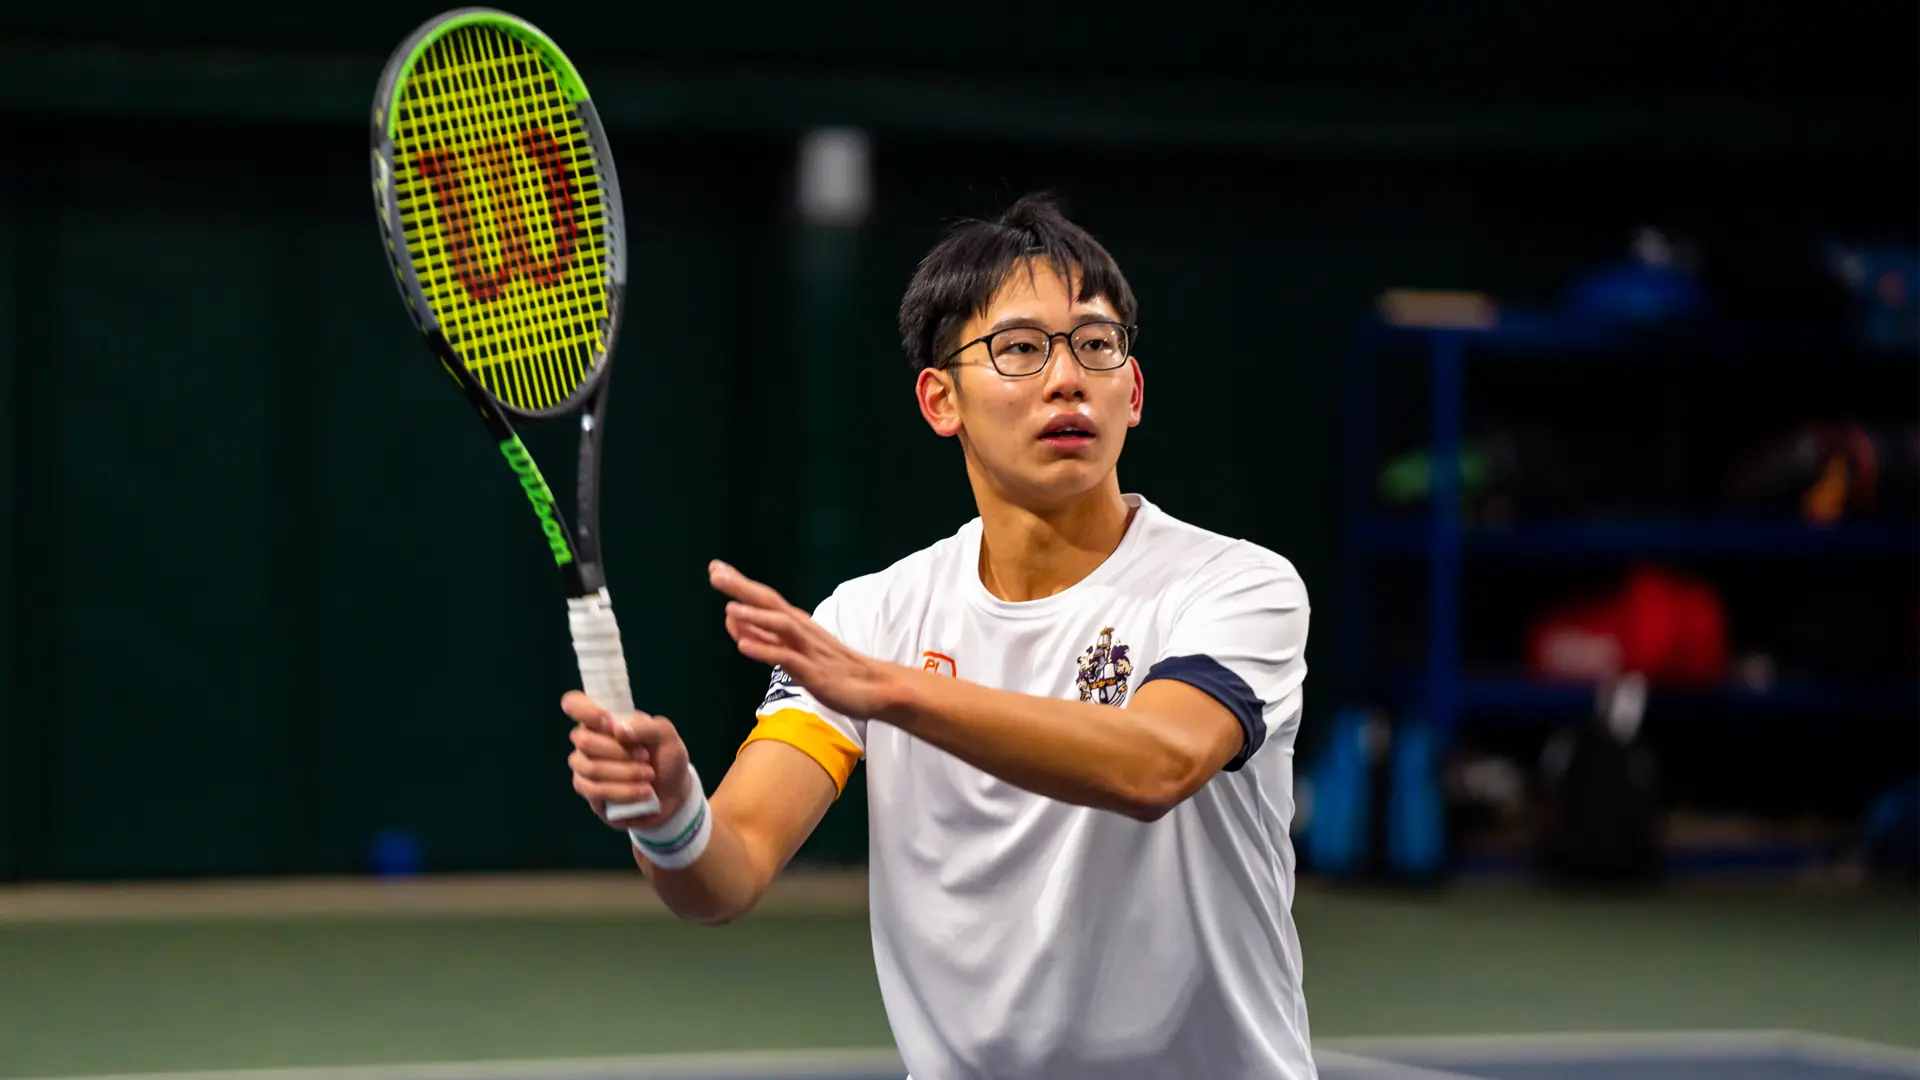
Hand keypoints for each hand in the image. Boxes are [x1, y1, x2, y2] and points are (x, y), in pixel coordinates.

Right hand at [562, 691, 693, 829]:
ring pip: (590, 768)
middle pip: (584, 741)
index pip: (574, 703)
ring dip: (625, 773)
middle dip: (619, 751)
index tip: (609, 723)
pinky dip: (623, 791)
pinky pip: (594, 790)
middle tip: (645, 756)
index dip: (584, 710)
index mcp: (604, 718)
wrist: (673, 792)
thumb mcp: (666, 736)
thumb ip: (646, 726)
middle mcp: (588, 739)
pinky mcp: (587, 790)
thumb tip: (618, 730)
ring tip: (649, 775)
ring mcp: (584, 765)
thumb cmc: (665, 756)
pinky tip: (642, 792)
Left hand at [710, 560, 900, 721]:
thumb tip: (735, 624)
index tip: (716, 568)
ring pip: (780, 627)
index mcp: (797, 625)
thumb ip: (765, 639)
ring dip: (754, 617)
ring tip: (729, 608)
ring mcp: (809, 650)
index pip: (766, 599)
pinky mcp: (815, 672)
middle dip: (742, 587)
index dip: (740, 584)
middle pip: (770, 603)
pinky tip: (744, 647)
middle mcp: (802, 631)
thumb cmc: (835, 670)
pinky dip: (765, 650)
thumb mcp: (795, 652)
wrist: (876, 688)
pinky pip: (787, 659)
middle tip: (715, 571)